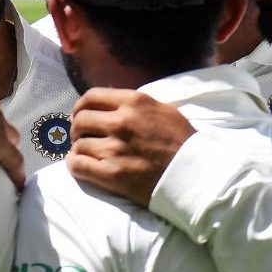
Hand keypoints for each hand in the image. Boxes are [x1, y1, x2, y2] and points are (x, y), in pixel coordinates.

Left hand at [66, 88, 193, 206]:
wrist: (196, 174)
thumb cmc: (182, 142)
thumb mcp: (162, 110)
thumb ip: (134, 105)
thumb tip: (109, 105)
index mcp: (134, 102)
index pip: (92, 96)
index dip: (80, 107)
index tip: (80, 115)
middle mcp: (121, 122)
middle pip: (81, 120)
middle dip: (77, 129)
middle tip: (82, 137)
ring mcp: (115, 148)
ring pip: (78, 144)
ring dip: (79, 149)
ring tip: (86, 154)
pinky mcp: (112, 174)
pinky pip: (78, 165)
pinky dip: (74, 165)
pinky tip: (81, 166)